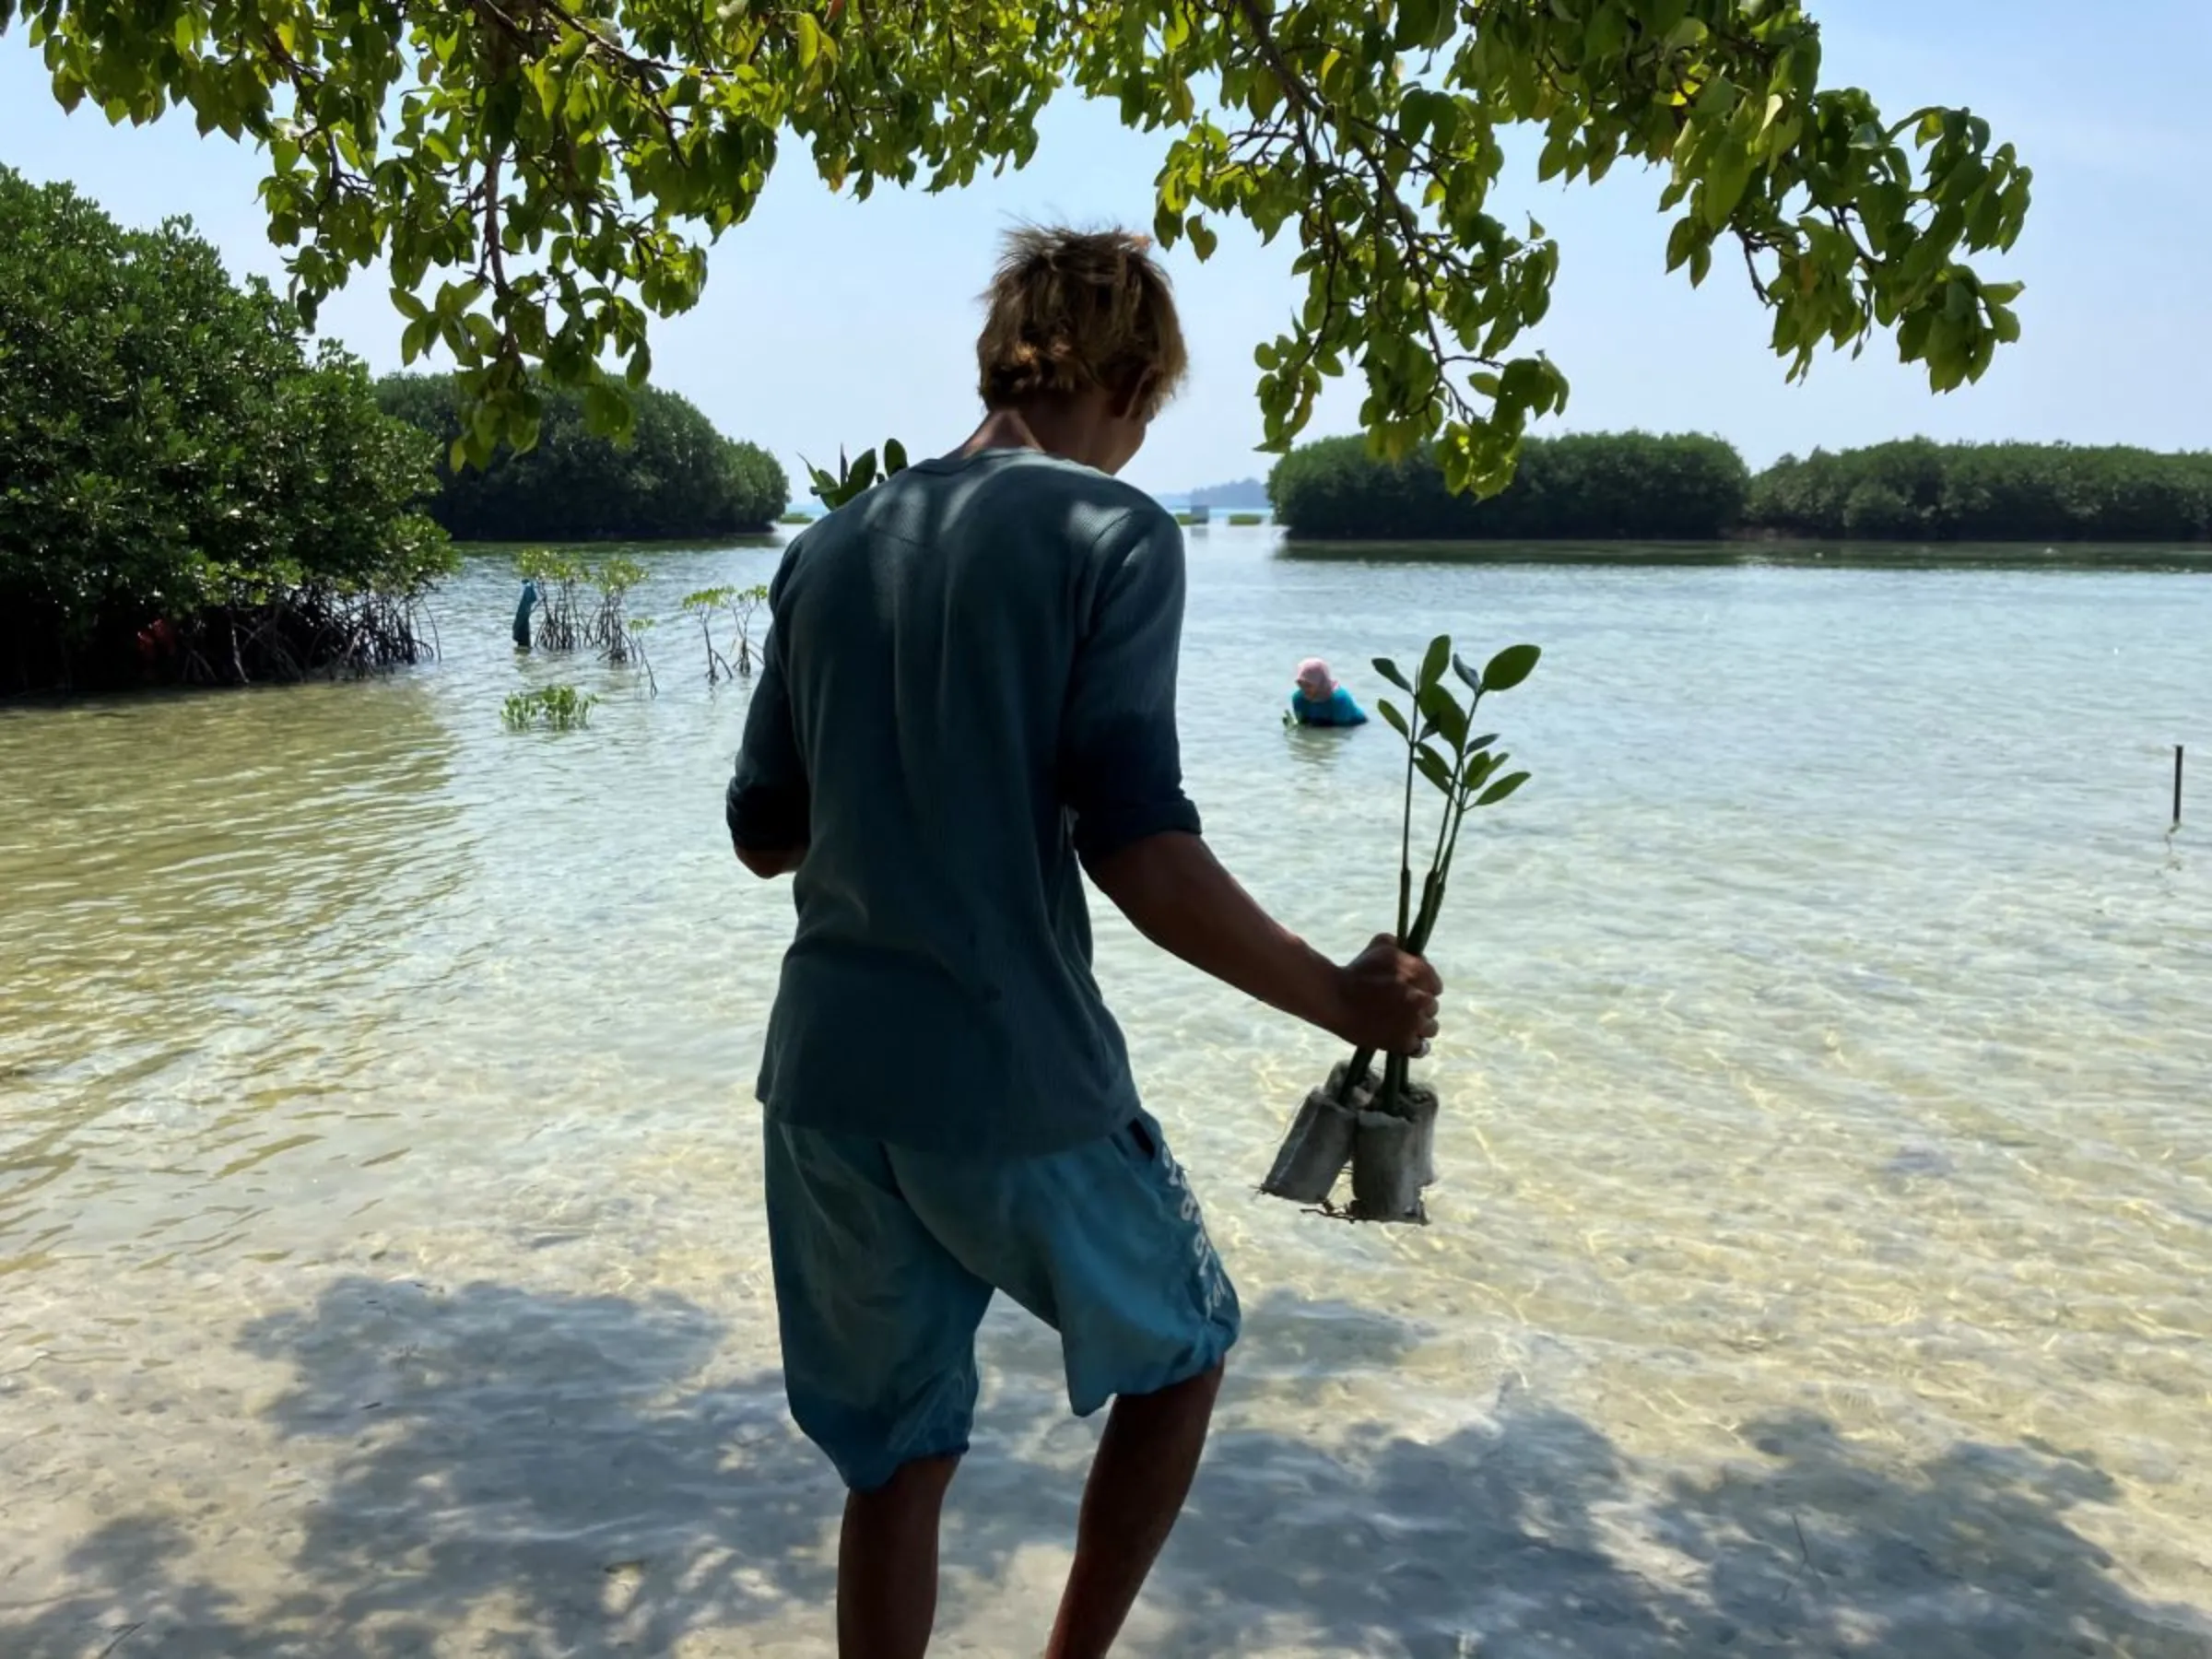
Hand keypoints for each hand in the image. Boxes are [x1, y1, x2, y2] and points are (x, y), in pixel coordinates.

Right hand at [1329, 934, 1442, 1054]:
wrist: (1334, 999)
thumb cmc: (1356, 971)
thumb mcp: (1380, 945)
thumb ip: (1402, 945)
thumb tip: (1412, 951)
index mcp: (1420, 974)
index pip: (1436, 986)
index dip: (1423, 987)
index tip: (1410, 990)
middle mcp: (1421, 999)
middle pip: (1432, 1007)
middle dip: (1419, 1005)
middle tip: (1400, 1006)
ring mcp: (1413, 1024)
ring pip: (1430, 1028)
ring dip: (1420, 1025)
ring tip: (1403, 1023)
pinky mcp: (1402, 1043)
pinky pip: (1421, 1048)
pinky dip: (1415, 1044)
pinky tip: (1407, 1039)